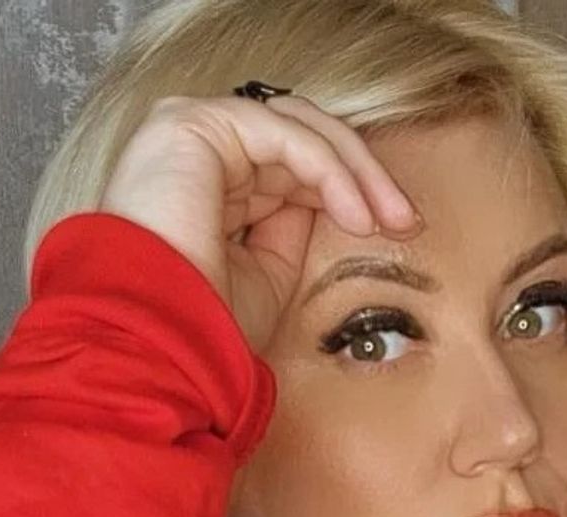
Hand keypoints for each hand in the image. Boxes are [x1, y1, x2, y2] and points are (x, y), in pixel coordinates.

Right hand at [100, 93, 420, 351]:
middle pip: (301, 137)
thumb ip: (295, 227)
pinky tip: (354, 212)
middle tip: (407, 219)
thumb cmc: (203, 322)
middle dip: (363, 176)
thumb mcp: (269, 273)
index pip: (292, 164)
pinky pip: (282, 134)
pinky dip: (328, 170)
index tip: (399, 229)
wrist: (158, 341)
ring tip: (388, 218)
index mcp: (211, 185)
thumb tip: (341, 201)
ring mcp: (190, 131)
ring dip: (355, 170)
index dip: (350, 190)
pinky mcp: (191, 124)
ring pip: (297, 126)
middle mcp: (198, 152)